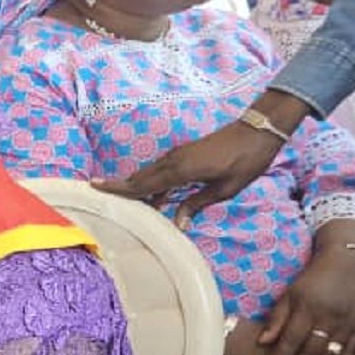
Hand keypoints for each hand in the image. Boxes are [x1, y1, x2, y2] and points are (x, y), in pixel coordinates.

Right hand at [94, 90, 309, 225]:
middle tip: (100, 197)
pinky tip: (154, 195)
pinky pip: (161, 170)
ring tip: (124, 202)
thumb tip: (178, 224)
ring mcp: (179, 154)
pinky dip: (152, 182)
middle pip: (141, 177)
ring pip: (150, 173)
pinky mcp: (186, 153)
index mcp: (182, 170)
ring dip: (137, 187)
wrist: (260, 130)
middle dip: (121, 188)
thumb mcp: (225, 188)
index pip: (144, 184)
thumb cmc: (246, 161)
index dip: (119, 188)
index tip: (95, 186)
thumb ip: (197, 203)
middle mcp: (175, 160)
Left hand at [258, 254, 354, 354]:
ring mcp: (345, 322)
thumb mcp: (289, 295)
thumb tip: (262, 342)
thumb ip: (276, 319)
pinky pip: (350, 350)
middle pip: (311, 349)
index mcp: (307, 308)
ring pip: (330, 353)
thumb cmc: (310, 283)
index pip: (292, 337)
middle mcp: (328, 317)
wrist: (345, 266)